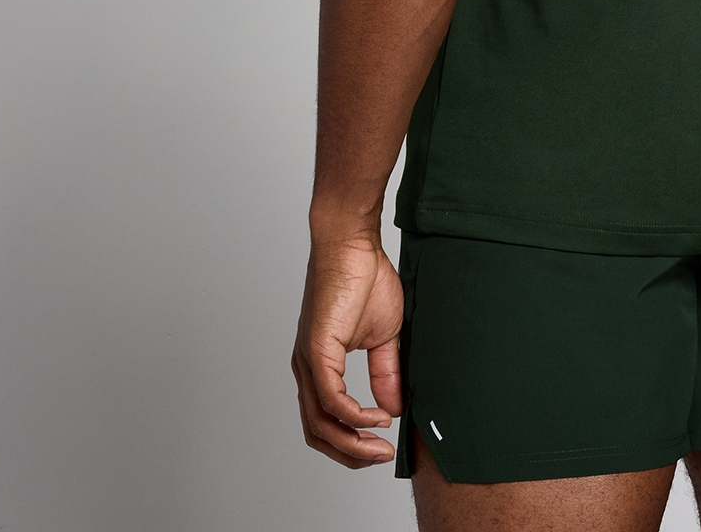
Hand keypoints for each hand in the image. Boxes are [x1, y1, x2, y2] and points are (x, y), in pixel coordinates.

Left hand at [292, 233, 403, 467]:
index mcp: (319, 365)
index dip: (352, 442)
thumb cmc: (365, 277)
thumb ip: (385, 373)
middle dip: (350, 454)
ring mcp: (308, 361)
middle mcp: (307, 368)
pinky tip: (376, 418)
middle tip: (382, 457)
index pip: (326, 421)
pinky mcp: (315, 350)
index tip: (383, 447)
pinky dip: (354, 416)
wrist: (353, 243)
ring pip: (320, 423)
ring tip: (381, 446)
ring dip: (352, 443)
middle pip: (318, 432)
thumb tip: (393, 408)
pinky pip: (330, 400)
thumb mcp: (384, 336)